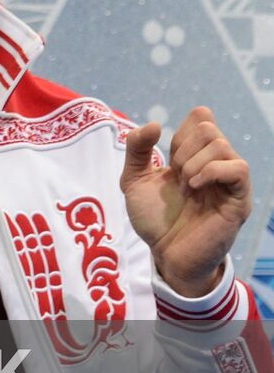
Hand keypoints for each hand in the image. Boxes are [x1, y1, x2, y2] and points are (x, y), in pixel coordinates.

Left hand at [121, 108, 250, 296]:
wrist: (165, 254)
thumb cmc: (154, 220)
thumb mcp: (133, 180)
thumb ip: (136, 149)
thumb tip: (154, 124)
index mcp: (195, 156)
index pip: (201, 118)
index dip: (181, 130)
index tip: (169, 156)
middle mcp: (215, 164)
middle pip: (208, 128)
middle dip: (183, 148)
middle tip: (176, 176)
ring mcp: (229, 182)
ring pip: (222, 145)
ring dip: (193, 162)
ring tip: (185, 186)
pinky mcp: (239, 200)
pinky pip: (239, 169)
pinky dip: (211, 171)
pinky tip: (195, 186)